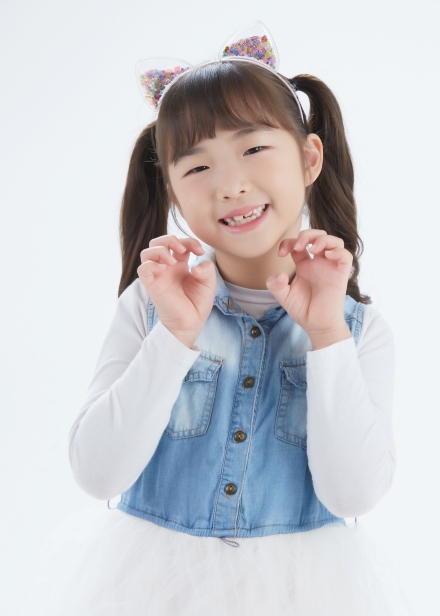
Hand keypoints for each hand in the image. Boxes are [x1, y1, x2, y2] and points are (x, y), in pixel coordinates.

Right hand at [137, 235, 216, 347]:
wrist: (190, 324)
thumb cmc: (198, 304)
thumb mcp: (209, 284)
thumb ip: (207, 269)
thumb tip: (195, 265)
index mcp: (180, 264)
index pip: (179, 243)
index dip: (189, 241)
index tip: (200, 251)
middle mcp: (166, 268)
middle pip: (158, 242)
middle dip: (170, 239)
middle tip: (183, 249)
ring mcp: (158, 276)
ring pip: (147, 252)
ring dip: (160, 250)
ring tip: (172, 261)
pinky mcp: (151, 285)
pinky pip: (143, 269)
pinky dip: (151, 264)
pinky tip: (164, 269)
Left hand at [265, 230, 352, 344]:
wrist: (317, 326)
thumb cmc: (303, 310)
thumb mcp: (284, 297)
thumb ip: (276, 285)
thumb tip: (279, 274)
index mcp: (304, 265)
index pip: (298, 243)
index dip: (288, 242)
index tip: (281, 253)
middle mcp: (318, 263)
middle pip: (318, 235)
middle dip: (307, 234)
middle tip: (298, 246)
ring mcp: (330, 267)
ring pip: (334, 241)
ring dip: (323, 239)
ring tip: (312, 249)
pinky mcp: (341, 275)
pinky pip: (346, 256)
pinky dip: (338, 251)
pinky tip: (326, 255)